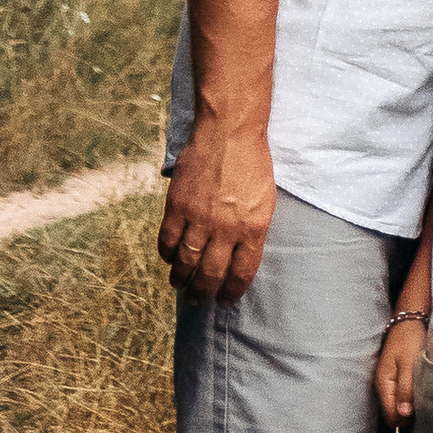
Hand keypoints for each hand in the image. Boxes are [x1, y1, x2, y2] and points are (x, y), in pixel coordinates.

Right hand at [157, 131, 276, 302]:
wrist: (229, 130)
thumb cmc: (252, 164)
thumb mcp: (265, 201)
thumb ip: (252, 230)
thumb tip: (238, 257)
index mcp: (253, 229)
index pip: (241, 274)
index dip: (231, 293)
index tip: (224, 302)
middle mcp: (226, 228)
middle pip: (211, 274)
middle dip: (203, 293)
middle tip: (197, 301)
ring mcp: (199, 217)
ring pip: (186, 262)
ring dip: (181, 279)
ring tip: (179, 286)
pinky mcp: (177, 205)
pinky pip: (168, 239)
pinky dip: (167, 253)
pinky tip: (169, 258)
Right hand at [375, 316, 425, 425]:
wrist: (408, 321)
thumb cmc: (409, 340)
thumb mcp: (409, 364)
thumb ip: (406, 389)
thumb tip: (404, 414)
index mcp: (384, 384)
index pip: (390, 416)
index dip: (405, 419)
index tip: (422, 412)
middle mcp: (383, 386)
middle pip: (393, 413)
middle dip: (409, 415)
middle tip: (427, 405)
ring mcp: (388, 382)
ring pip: (397, 405)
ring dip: (411, 406)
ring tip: (426, 397)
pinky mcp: (394, 378)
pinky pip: (400, 396)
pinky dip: (410, 397)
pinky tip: (421, 390)